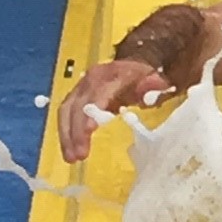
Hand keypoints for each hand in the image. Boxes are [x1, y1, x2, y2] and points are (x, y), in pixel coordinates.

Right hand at [57, 58, 172, 161]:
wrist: (134, 62)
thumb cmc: (145, 77)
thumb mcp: (155, 79)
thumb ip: (154, 85)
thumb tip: (150, 89)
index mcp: (112, 75)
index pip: (97, 94)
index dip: (91, 111)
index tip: (89, 131)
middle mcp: (92, 79)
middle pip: (77, 105)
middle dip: (76, 131)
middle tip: (79, 156)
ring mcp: (81, 87)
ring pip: (66, 110)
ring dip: (66, 135)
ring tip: (71, 158)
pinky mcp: (75, 95)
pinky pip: (66, 114)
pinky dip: (66, 132)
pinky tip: (70, 150)